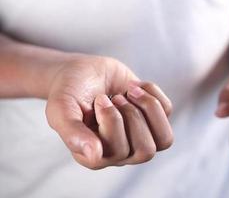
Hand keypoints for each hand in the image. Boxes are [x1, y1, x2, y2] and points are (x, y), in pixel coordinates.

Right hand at [45, 55, 172, 168]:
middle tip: (116, 98)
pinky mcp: (152, 118)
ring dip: (148, 108)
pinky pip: (167, 111)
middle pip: (146, 151)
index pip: (119, 153)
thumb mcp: (61, 109)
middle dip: (132, 116)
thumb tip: (95, 155)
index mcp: (95, 156)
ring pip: (164, 139)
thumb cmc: (69, 92)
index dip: (113, 122)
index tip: (100, 100)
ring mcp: (138, 137)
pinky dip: (152, 92)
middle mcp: (119, 153)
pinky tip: (134, 86)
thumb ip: (72, 133)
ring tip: (130, 93)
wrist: (81, 71)